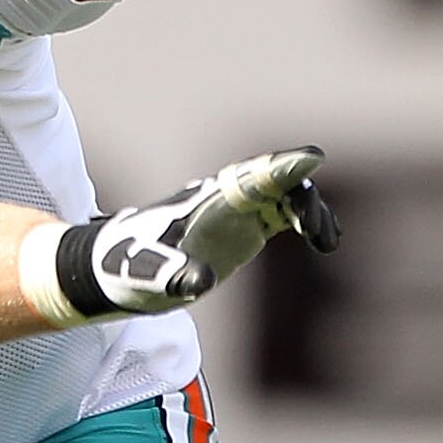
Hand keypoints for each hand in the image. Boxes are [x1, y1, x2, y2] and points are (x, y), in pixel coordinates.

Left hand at [71, 148, 338, 317]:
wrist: (117, 269)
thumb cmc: (129, 266)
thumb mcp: (150, 273)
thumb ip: (176, 274)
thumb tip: (202, 282)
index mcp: (206, 201)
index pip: (251, 177)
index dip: (282, 167)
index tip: (313, 160)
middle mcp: (226, 199)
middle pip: (277, 182)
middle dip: (303, 198)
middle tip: (313, 232)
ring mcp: (237, 212)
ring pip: (287, 196)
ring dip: (311, 211)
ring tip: (326, 243)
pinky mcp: (244, 230)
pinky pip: (285, 216)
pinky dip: (307, 223)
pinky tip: (325, 243)